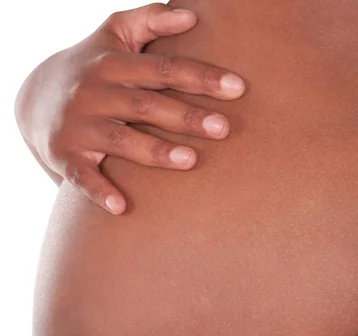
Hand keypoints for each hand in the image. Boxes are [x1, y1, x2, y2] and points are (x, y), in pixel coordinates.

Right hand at [15, 3, 244, 214]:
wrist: (34, 98)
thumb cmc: (90, 68)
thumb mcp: (112, 36)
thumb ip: (149, 20)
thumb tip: (192, 13)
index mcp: (113, 64)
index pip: (163, 69)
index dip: (200, 77)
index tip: (238, 88)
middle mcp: (95, 93)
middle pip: (146, 104)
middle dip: (186, 116)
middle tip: (223, 129)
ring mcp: (79, 126)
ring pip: (121, 139)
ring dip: (154, 151)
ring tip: (189, 161)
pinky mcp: (65, 156)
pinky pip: (82, 177)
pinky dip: (100, 192)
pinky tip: (121, 208)